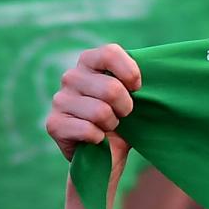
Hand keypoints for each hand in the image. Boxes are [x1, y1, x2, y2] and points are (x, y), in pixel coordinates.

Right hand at [45, 43, 139, 157]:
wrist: (106, 155)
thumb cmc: (122, 119)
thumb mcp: (131, 94)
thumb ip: (134, 78)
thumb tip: (154, 67)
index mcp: (89, 61)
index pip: (110, 53)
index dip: (130, 73)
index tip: (137, 89)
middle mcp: (71, 76)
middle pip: (111, 88)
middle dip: (125, 108)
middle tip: (122, 116)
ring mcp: (59, 100)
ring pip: (100, 112)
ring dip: (111, 125)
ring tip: (107, 127)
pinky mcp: (54, 123)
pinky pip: (87, 130)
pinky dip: (99, 139)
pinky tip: (95, 139)